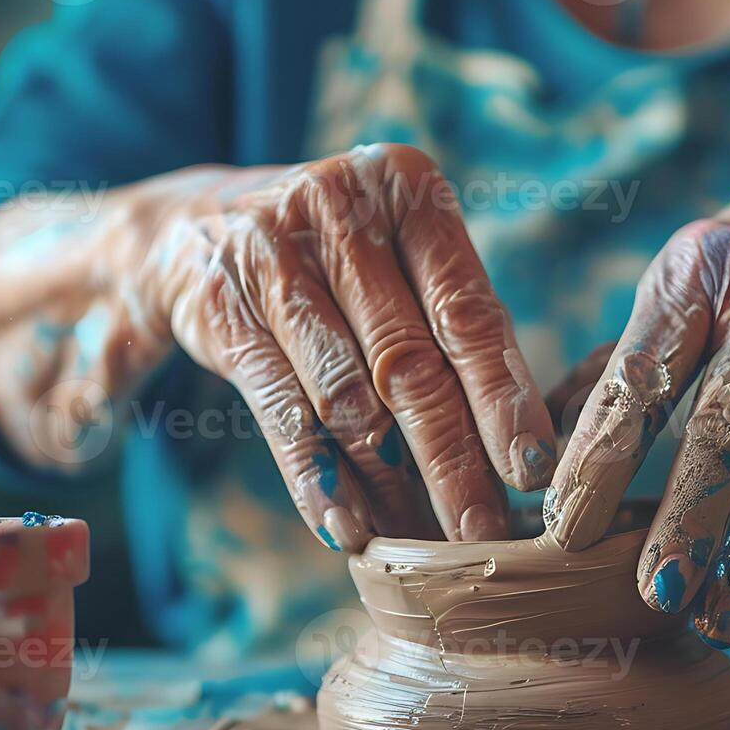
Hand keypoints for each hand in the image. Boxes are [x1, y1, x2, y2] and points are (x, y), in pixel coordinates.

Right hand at [147, 145, 557, 550]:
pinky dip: (317, 478)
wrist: (196, 228)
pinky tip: (348, 527)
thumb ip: (455, 330)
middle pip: (409, 361)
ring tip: (423, 541)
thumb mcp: (402, 259)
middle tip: (484, 531)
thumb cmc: (341, 257)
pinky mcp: (222, 307)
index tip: (533, 469)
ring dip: (388, 482)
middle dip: (453, 459)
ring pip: (346, 394)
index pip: (467, 311)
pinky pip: (281, 410)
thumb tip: (519, 450)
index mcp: (408, 188)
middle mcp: (341, 209)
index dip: (503, 397)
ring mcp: (272, 254)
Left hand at [545, 169, 729, 645]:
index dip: (602, 457)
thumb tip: (531, 448)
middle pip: (722, 424)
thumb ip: (616, 367)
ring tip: (723, 613)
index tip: (563, 529)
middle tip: (655, 594)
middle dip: (689, 516)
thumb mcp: (680, 288)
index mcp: (691, 280)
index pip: (638, 378)